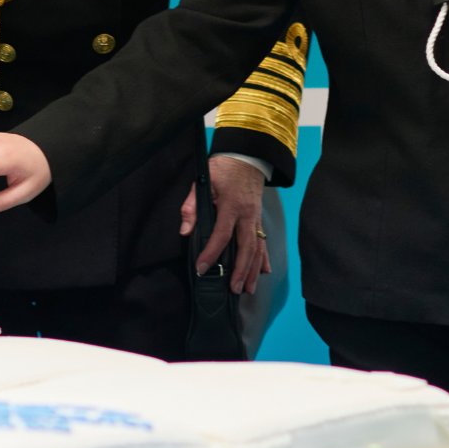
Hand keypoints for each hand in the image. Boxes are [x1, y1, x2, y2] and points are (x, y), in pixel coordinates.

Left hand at [179, 154, 268, 294]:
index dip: (211, 253)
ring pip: (257, 248)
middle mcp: (247, 215)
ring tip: (248, 288)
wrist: (246, 158)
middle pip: (246, 248)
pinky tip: (263, 272)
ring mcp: (255, 218)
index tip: (203, 268)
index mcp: (231, 206)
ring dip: (253, 270)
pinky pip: (263, 241)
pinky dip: (264, 258)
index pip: (221, 235)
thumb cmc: (223, 169)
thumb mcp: (203, 181)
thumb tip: (185, 230)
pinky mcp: (258, 218)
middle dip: (241, 271)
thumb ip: (192, 206)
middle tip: (235, 289)